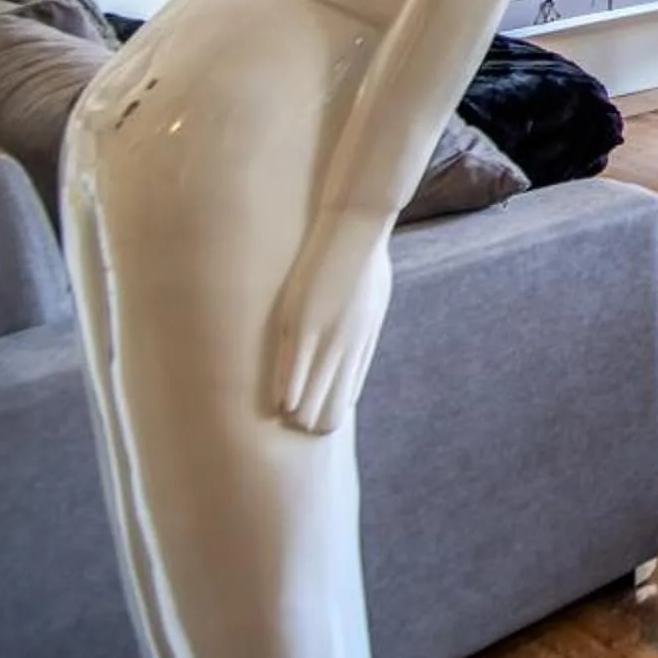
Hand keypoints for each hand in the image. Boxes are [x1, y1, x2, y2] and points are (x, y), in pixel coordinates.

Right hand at [267, 224, 393, 436]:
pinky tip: (281, 406)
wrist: (357, 230)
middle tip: (304, 428)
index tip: (326, 414)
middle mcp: (348, 343)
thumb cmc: (367, 257)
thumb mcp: (376, 295)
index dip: (336, 403)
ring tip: (288, 425)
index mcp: (364, 337)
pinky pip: (293, 367)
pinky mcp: (302, 324)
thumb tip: (360, 332)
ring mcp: (325, 335)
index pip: (351, 385)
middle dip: (318, 417)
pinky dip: (287, 389)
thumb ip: (366, 318)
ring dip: (300, 411)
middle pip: (335, 398)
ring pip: (313, 390)